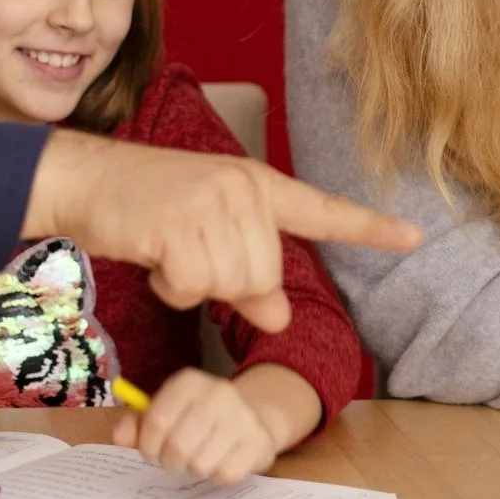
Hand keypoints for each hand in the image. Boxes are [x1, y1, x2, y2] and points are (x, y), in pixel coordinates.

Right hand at [22, 131, 418, 332]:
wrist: (86, 179)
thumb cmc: (147, 210)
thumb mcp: (206, 237)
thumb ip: (249, 277)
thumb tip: (281, 319)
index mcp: (258, 185)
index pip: (322, 210)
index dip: (369, 229)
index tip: (413, 237)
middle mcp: (243, 186)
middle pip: (263, 276)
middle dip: (224, 284)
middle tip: (187, 254)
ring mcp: (213, 200)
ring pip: (230, 284)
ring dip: (192, 285)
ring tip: (167, 249)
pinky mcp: (179, 221)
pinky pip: (193, 285)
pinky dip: (170, 286)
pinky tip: (153, 254)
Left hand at [112, 369, 282, 483]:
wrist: (252, 417)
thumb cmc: (197, 418)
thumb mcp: (165, 412)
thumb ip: (136, 425)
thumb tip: (119, 437)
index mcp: (189, 382)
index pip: (156, 420)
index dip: (148, 445)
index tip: (151, 450)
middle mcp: (218, 393)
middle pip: (178, 446)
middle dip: (170, 461)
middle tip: (174, 459)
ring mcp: (242, 416)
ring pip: (200, 464)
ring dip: (194, 469)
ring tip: (200, 457)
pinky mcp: (258, 441)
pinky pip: (225, 474)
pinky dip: (217, 475)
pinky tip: (221, 461)